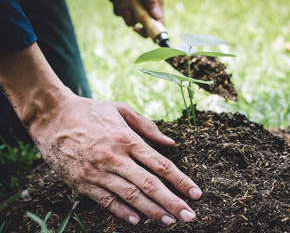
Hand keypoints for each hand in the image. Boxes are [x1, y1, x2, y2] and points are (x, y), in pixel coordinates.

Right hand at [29, 93, 201, 225]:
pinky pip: (105, 200)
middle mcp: (115, 157)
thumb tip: (171, 144)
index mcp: (127, 139)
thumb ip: (147, 126)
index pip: (161, 164)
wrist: (51, 117)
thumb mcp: (121, 110)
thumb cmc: (90, 111)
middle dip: (172, 202)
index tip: (196, 193)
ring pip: (130, 196)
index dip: (181, 180)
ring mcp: (98, 172)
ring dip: (152, 211)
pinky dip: (122, 212)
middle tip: (190, 215)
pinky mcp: (81, 182)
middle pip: (150, 184)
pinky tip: (138, 221)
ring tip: (170, 221)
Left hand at [109, 0, 162, 36]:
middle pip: (132, 23)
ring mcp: (129, 8)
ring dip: (122, 3)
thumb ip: (152, 1)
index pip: (151, 27)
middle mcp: (141, 10)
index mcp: (152, 9)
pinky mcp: (119, 4)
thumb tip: (157, 17)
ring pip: (122, 15)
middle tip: (129, 4)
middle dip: (128, 14)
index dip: (145, 32)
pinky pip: (115, 8)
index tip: (137, 28)